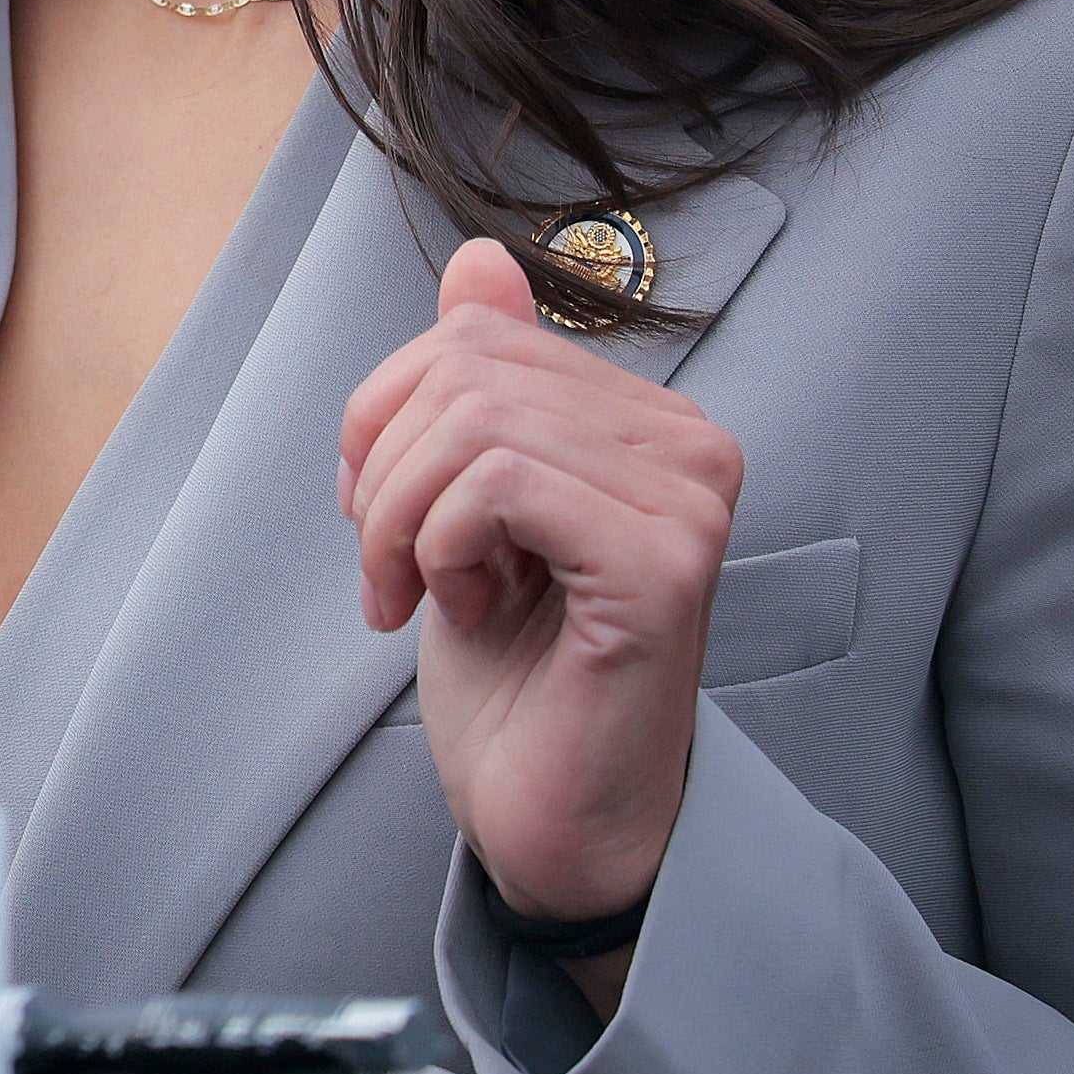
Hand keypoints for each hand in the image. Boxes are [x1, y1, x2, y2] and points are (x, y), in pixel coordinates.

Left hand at [339, 237, 737, 993]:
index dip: (386, 417)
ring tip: (427, 595)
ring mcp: (688, 503)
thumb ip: (487, 380)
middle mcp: (692, 446)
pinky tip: (465, 610)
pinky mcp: (663, 565)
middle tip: (391, 570)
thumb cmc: (511, 667)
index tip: (381, 515)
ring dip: (404, 519)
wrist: (546, 814)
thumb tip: (480, 258)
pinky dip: (440, 545)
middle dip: (386, 470)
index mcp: (648, 420)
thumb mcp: (465, 502)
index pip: (474, 336)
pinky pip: (499, 482)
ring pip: (474, 422)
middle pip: (465, 368)